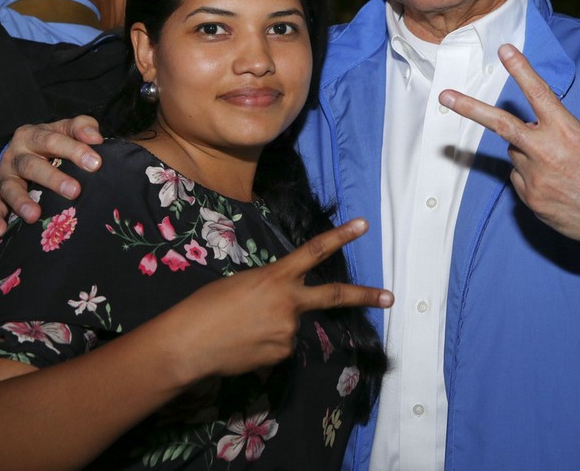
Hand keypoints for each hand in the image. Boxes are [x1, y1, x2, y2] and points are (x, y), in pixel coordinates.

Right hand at [0, 116, 103, 238]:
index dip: (74, 150)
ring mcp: (5, 177)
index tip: (95, 163)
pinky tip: (0, 231)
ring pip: (10, 188)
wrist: (23, 149)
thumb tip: (95, 139)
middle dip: (53, 179)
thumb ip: (82, 127)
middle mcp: (16, 156)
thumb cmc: (52, 141)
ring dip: (21, 202)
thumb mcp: (66, 129)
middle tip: (74, 191)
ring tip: (34, 215)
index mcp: (32, 135)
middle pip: (31, 166)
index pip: (52, 140)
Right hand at [171, 218, 392, 378]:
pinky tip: (244, 346)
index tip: (363, 224)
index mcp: (276, 277)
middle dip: (365, 296)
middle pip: (335, 296)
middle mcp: (289, 302)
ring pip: (291, 327)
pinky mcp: (281, 355)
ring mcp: (288, 331)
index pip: (315, 250)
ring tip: (243, 331)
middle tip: (390, 297)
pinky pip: (279, 347)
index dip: (341, 235)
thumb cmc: (206, 306)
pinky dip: (265, 346)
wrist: (189, 343)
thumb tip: (281, 310)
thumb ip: (270, 291)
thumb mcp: (241, 285)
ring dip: (274, 328)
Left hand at [439, 44, 579, 261]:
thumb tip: (535, 127)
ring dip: (529, 153)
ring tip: (559, 168)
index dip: (521, 70)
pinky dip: (532, 176)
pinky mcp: (530, 198)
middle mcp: (546, 153)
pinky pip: (520, 177)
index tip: (505, 50)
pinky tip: (556, 185)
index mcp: (567, 132)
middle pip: (500, 124)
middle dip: (470, 108)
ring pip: (515, 153)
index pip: (539, 94)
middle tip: (446, 96)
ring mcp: (535, 178)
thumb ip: (561, 129)